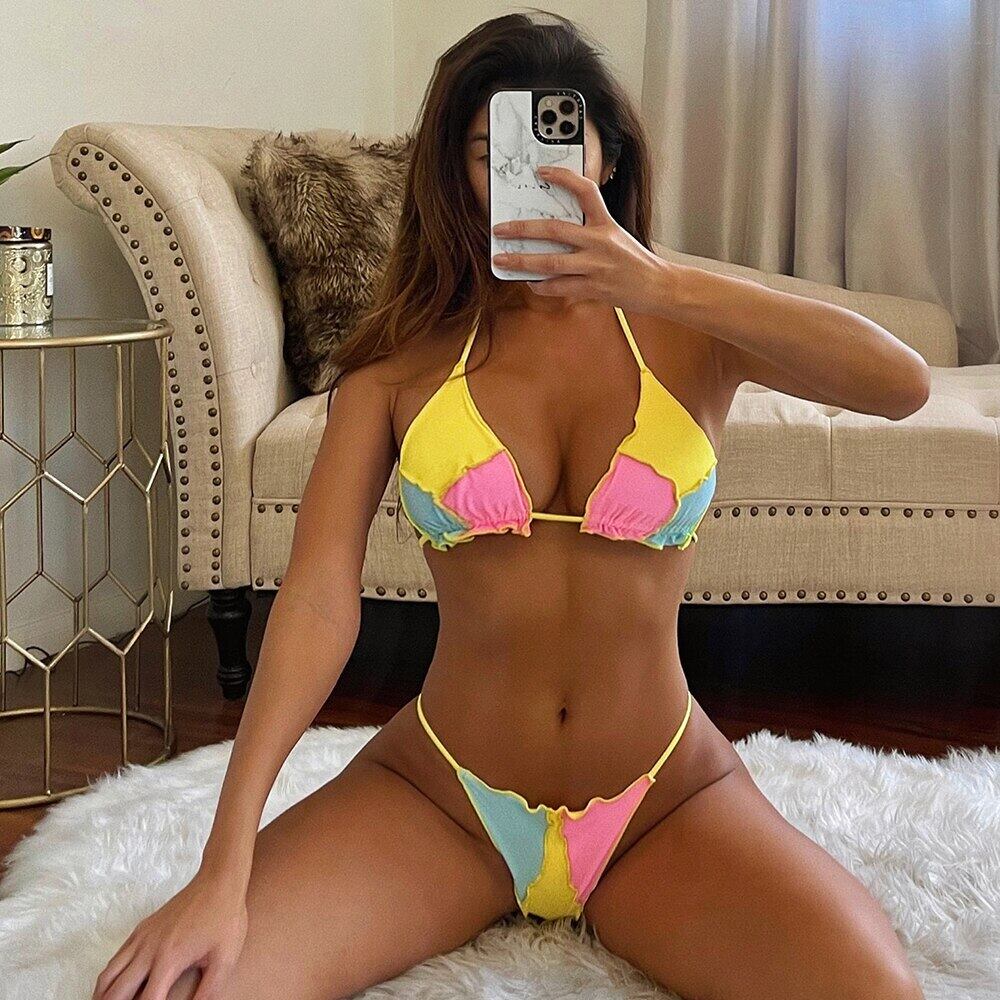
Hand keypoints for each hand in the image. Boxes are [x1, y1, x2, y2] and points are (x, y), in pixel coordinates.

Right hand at [92, 869, 247, 999]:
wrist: (218, 882)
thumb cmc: (225, 918)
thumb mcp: (225, 958)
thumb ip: (209, 990)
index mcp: (169, 960)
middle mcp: (149, 949)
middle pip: (117, 991)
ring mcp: (142, 937)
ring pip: (109, 974)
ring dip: (103, 995)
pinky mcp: (142, 928)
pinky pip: (116, 957)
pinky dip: (108, 976)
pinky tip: (113, 986)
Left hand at [490, 165, 675, 312]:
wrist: (658, 285)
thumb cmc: (635, 261)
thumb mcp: (617, 236)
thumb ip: (590, 231)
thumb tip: (555, 232)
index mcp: (606, 224)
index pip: (586, 191)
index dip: (563, 178)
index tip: (541, 173)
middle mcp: (600, 242)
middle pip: (555, 230)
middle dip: (523, 229)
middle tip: (501, 229)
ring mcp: (596, 266)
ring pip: (552, 262)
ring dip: (523, 261)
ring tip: (503, 259)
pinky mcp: (594, 288)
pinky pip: (560, 287)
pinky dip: (542, 286)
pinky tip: (530, 283)